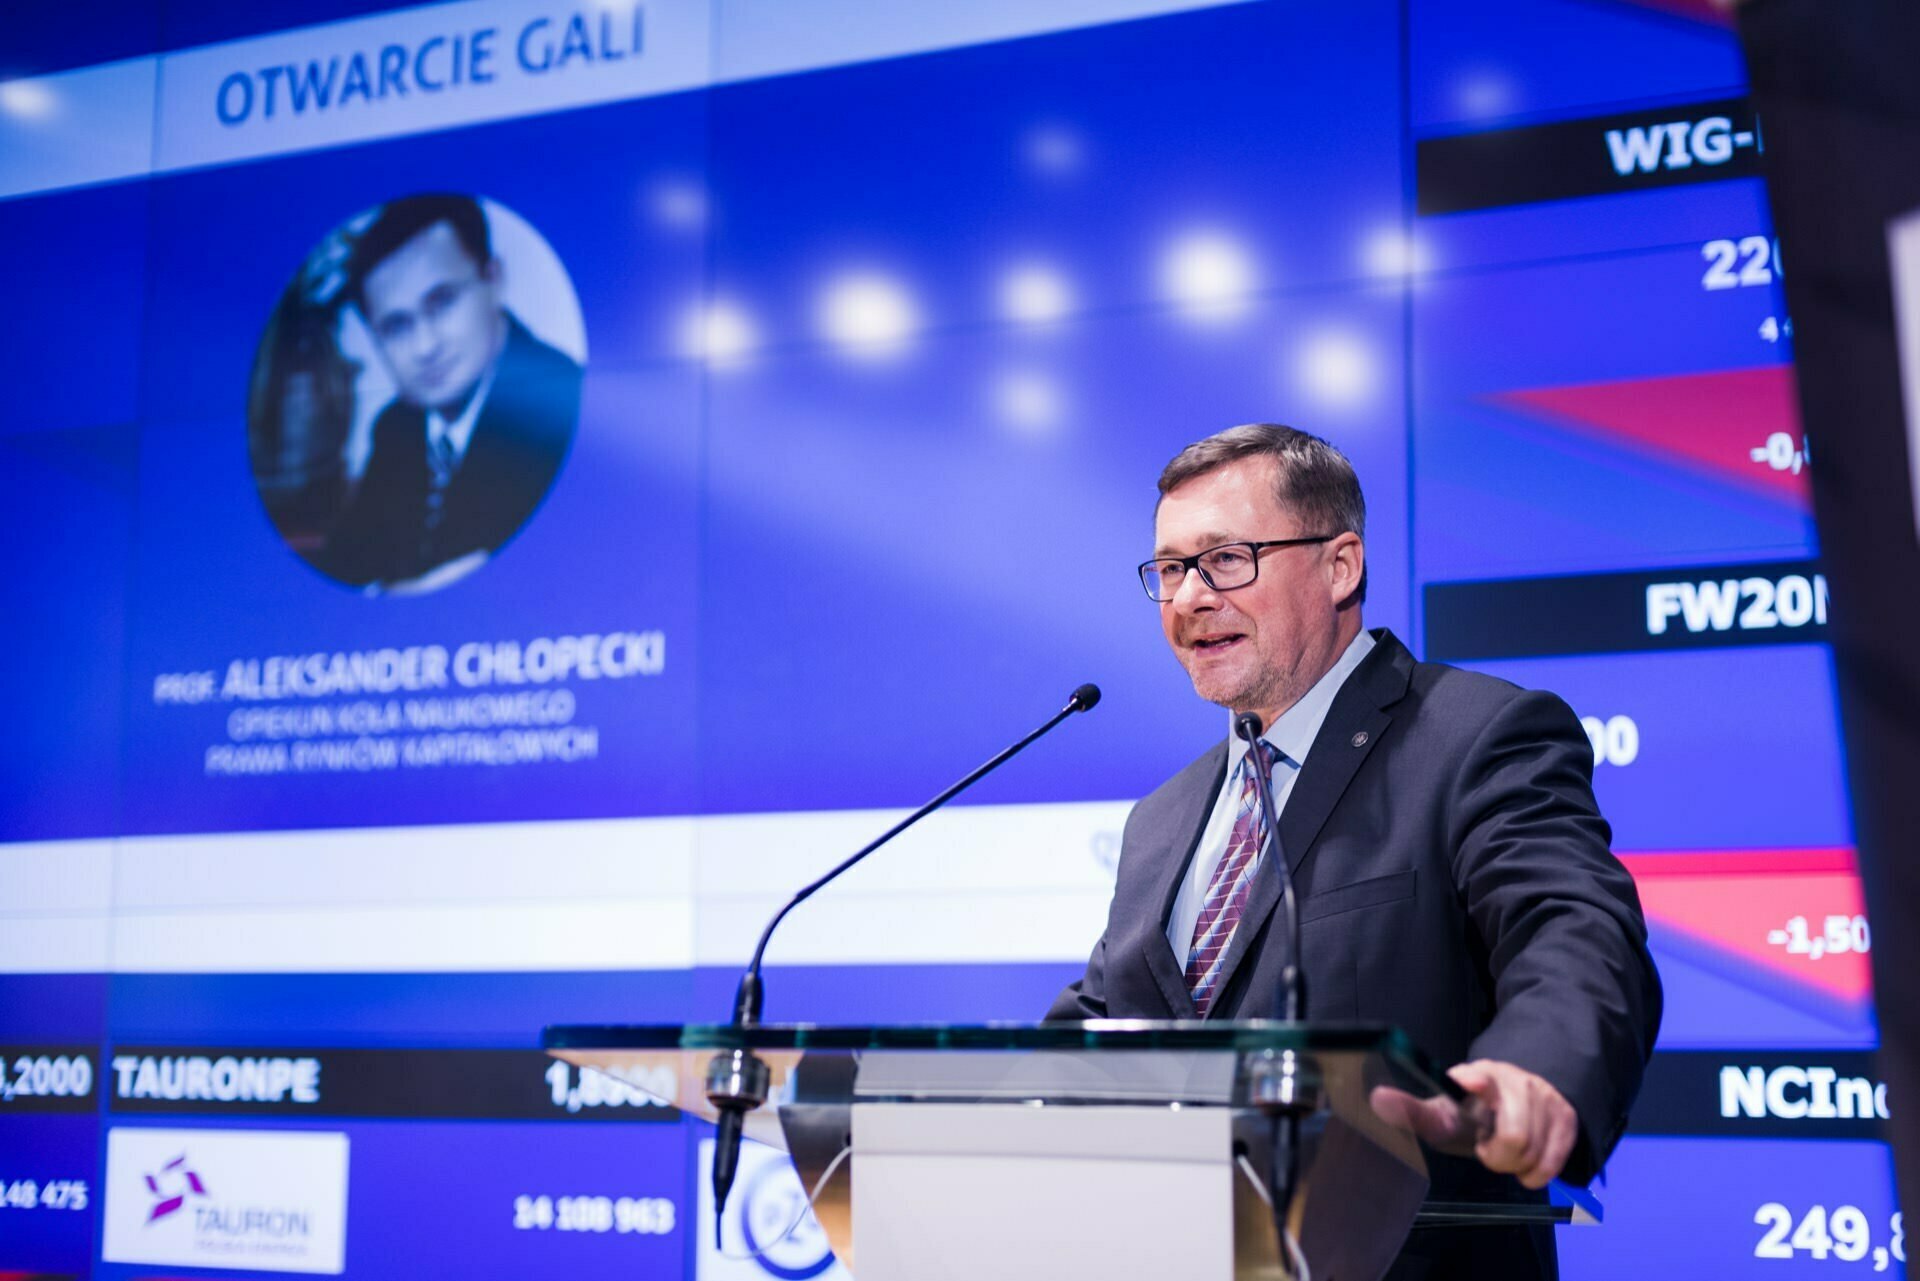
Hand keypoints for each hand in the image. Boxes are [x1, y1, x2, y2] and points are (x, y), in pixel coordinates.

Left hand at [1369, 1059, 1577, 1188]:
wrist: (1518, 1106)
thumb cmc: (1473, 1115)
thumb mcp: (1442, 1115)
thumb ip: (1413, 1112)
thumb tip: (1377, 1099)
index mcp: (1478, 1077)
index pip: (1481, 1076)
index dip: (1477, 1081)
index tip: (1470, 1081)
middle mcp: (1514, 1081)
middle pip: (1515, 1136)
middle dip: (1499, 1157)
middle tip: (1488, 1151)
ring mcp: (1544, 1097)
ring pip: (1534, 1153)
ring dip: (1517, 1165)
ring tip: (1505, 1150)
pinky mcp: (1566, 1118)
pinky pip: (1553, 1163)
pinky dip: (1537, 1172)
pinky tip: (1526, 1160)